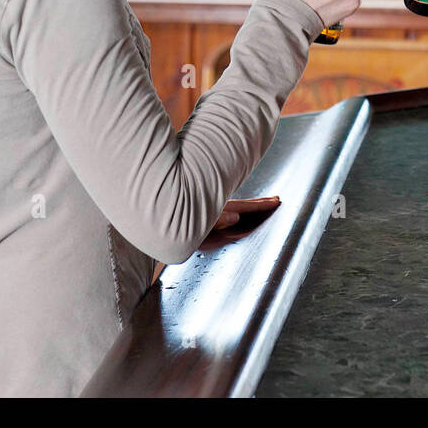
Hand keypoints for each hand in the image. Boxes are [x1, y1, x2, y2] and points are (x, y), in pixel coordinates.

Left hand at [151, 195, 284, 284]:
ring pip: (231, 208)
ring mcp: (206, 214)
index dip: (260, 205)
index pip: (243, 206)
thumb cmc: (171, 227)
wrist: (151, 224)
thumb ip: (216, 220)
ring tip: (260, 205)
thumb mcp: (195, 226)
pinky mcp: (200, 219)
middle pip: (240, 205)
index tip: (276, 201)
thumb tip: (235, 216)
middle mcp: (211, 209)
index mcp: (214, 210)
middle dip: (258, 203)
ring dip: (247, 207)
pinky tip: (233, 216)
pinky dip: (234, 212)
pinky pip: (222, 213)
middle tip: (275, 200)